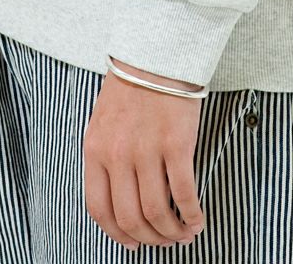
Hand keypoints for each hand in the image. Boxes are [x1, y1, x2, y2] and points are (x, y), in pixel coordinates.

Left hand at [83, 60, 205, 249]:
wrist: (155, 50)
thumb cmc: (132, 82)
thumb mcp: (103, 120)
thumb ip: (106, 155)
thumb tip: (119, 194)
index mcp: (95, 149)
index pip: (100, 208)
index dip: (118, 235)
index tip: (133, 243)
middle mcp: (117, 155)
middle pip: (130, 218)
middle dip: (150, 238)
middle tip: (165, 241)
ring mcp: (146, 151)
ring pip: (157, 213)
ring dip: (172, 232)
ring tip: (183, 233)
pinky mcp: (176, 144)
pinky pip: (184, 194)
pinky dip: (192, 214)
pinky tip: (197, 218)